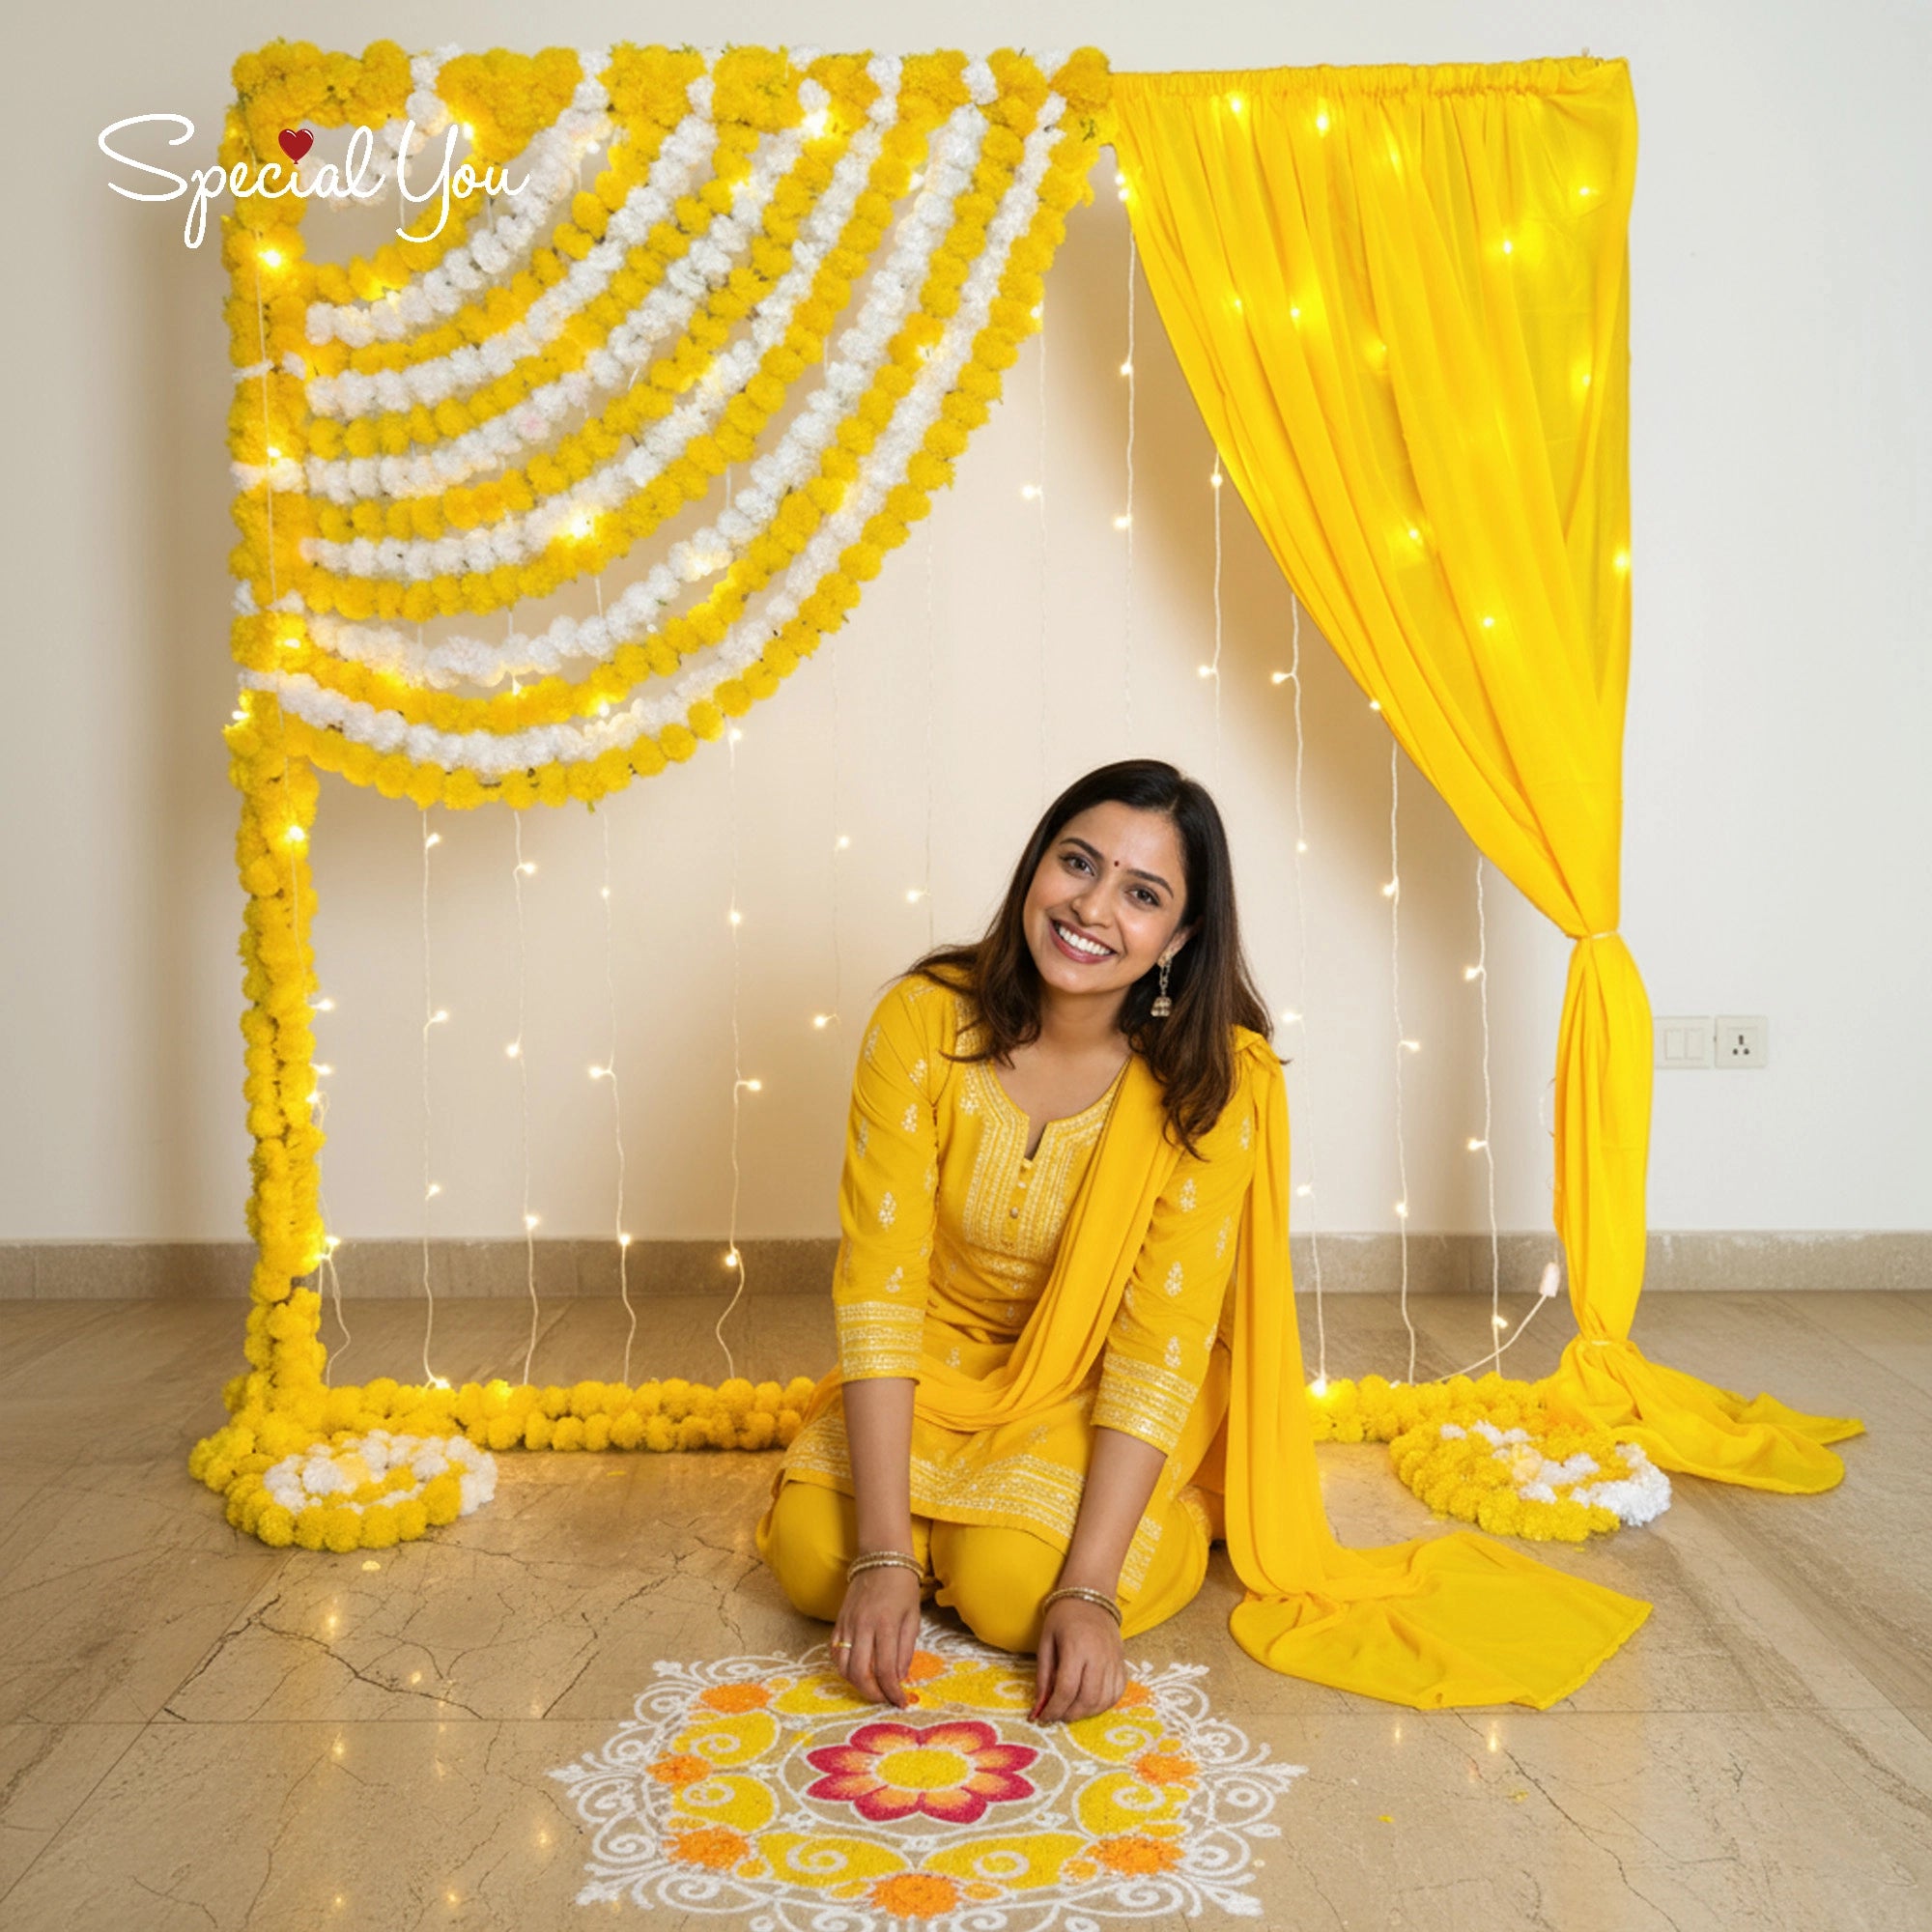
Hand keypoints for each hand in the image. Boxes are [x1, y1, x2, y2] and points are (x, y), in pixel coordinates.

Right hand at [831, 1565, 921, 1707]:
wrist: (881, 1558)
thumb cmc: (902, 1586)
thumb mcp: (913, 1617)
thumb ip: (906, 1650)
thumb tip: (900, 1678)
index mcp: (886, 1625)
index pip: (885, 1670)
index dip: (892, 1692)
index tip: (900, 1702)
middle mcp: (863, 1626)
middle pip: (859, 1673)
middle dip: (872, 1694)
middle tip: (885, 1699)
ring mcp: (847, 1624)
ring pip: (843, 1667)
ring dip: (856, 1684)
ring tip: (872, 1687)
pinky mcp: (838, 1621)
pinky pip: (835, 1652)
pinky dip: (843, 1667)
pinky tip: (856, 1670)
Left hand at [1031, 1597, 1125, 1723]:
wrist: (1091, 1595)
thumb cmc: (1064, 1615)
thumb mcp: (1046, 1640)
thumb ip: (1043, 1674)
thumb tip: (1039, 1705)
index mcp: (1076, 1648)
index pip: (1066, 1689)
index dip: (1053, 1709)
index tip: (1042, 1717)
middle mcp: (1099, 1656)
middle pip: (1087, 1699)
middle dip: (1069, 1714)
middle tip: (1056, 1715)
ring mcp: (1113, 1660)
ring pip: (1103, 1700)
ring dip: (1086, 1713)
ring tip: (1071, 1710)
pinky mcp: (1122, 1662)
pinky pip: (1117, 1693)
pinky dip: (1103, 1704)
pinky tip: (1090, 1702)